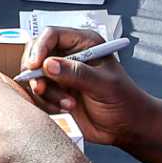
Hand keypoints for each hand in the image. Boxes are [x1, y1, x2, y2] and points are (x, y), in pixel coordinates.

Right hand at [20, 27, 158, 148]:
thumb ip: (77, 73)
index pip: (52, 35)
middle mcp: (70, 56)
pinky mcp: (56, 92)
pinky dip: (47, 102)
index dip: (40, 48)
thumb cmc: (124, 101)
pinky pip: (39, 93)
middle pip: (37, 53)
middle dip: (36, 72)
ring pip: (35, 76)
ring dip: (47, 92)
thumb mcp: (103, 85)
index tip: (35, 65)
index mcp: (84, 43)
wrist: (126, 127)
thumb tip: (49, 65)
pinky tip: (65, 108)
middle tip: (41, 87)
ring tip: (67, 103)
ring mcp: (61, 74)